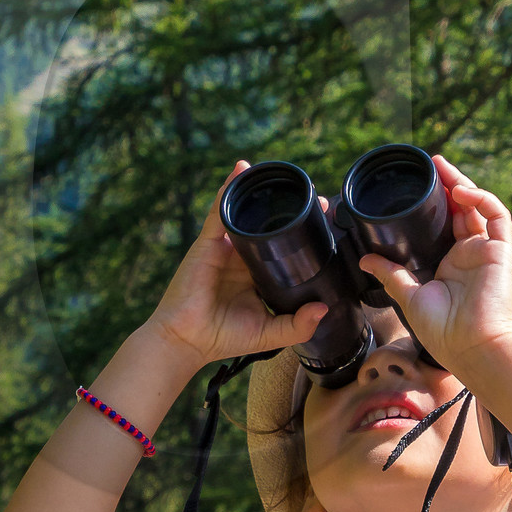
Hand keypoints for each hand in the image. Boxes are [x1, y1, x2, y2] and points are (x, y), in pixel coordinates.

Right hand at [145, 162, 327, 371]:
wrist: (187, 339)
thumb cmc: (223, 337)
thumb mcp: (270, 334)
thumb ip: (297, 326)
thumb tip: (323, 308)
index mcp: (258, 275)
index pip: (283, 248)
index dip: (303, 233)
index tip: (324, 220)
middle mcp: (242, 258)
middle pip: (268, 226)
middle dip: (289, 209)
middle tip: (315, 196)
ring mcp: (225, 248)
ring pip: (245, 214)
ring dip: (259, 192)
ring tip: (282, 176)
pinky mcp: (208, 243)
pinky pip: (219, 212)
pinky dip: (228, 190)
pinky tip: (240, 171)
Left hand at [358, 160, 511, 380]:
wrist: (471, 347)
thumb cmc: (444, 332)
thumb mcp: (410, 297)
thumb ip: (391, 275)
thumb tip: (365, 260)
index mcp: (451, 265)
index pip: (445, 226)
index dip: (435, 205)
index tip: (418, 188)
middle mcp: (470, 255)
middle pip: (462, 211)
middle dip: (449, 186)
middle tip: (433, 165)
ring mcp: (487, 251)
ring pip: (479, 207)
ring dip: (463, 185)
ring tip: (443, 169)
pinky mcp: (501, 250)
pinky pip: (497, 216)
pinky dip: (481, 199)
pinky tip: (460, 192)